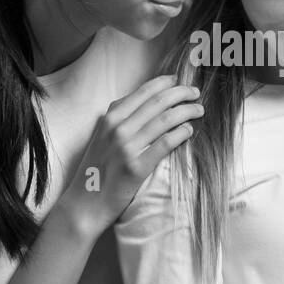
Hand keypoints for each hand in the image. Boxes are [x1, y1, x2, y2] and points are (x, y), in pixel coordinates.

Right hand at [59, 75, 202, 233]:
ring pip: (165, 120)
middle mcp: (117, 129)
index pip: (143, 92)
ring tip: (198, 110)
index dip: (165, 83)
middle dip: (181, 93)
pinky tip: (189, 131)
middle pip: (158, 102)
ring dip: (186, 111)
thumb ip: (119, 119)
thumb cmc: (96, 170)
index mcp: (109, 118)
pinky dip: (181, 133)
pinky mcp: (136, 167)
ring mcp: (127, 148)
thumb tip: (146, 102)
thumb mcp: (101, 136)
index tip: (178, 80)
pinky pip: (165, 144)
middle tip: (195, 93)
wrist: (85, 203)